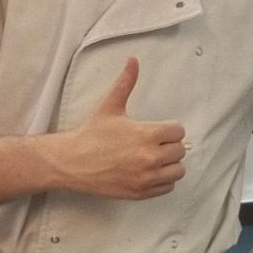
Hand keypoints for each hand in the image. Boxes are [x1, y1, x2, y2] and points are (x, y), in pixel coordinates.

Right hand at [48, 57, 187, 199]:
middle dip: (169, 146)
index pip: (178, 131)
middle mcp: (150, 157)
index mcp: (146, 134)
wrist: (72, 162)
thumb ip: (126, 83)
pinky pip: (167, 187)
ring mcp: (146, 177)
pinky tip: (150, 171)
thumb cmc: (92, 134)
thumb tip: (133, 60)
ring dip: (170, 164)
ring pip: (178, 171)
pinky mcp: (141, 192)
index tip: (158, 130)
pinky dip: (163, 180)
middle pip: (180, 151)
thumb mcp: (110, 106)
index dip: (169, 129)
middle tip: (154, 144)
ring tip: (155, 158)